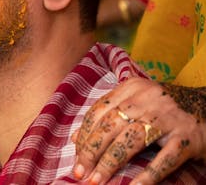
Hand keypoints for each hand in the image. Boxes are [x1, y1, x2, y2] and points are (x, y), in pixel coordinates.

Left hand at [72, 77, 205, 183]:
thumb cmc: (166, 108)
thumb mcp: (137, 103)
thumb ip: (108, 115)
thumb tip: (75, 138)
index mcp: (132, 88)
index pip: (99, 112)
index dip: (84, 136)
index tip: (76, 156)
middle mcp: (148, 99)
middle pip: (110, 126)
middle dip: (91, 152)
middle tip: (80, 173)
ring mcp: (169, 118)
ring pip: (131, 141)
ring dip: (110, 163)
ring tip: (96, 181)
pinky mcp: (187, 138)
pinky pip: (164, 159)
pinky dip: (147, 175)